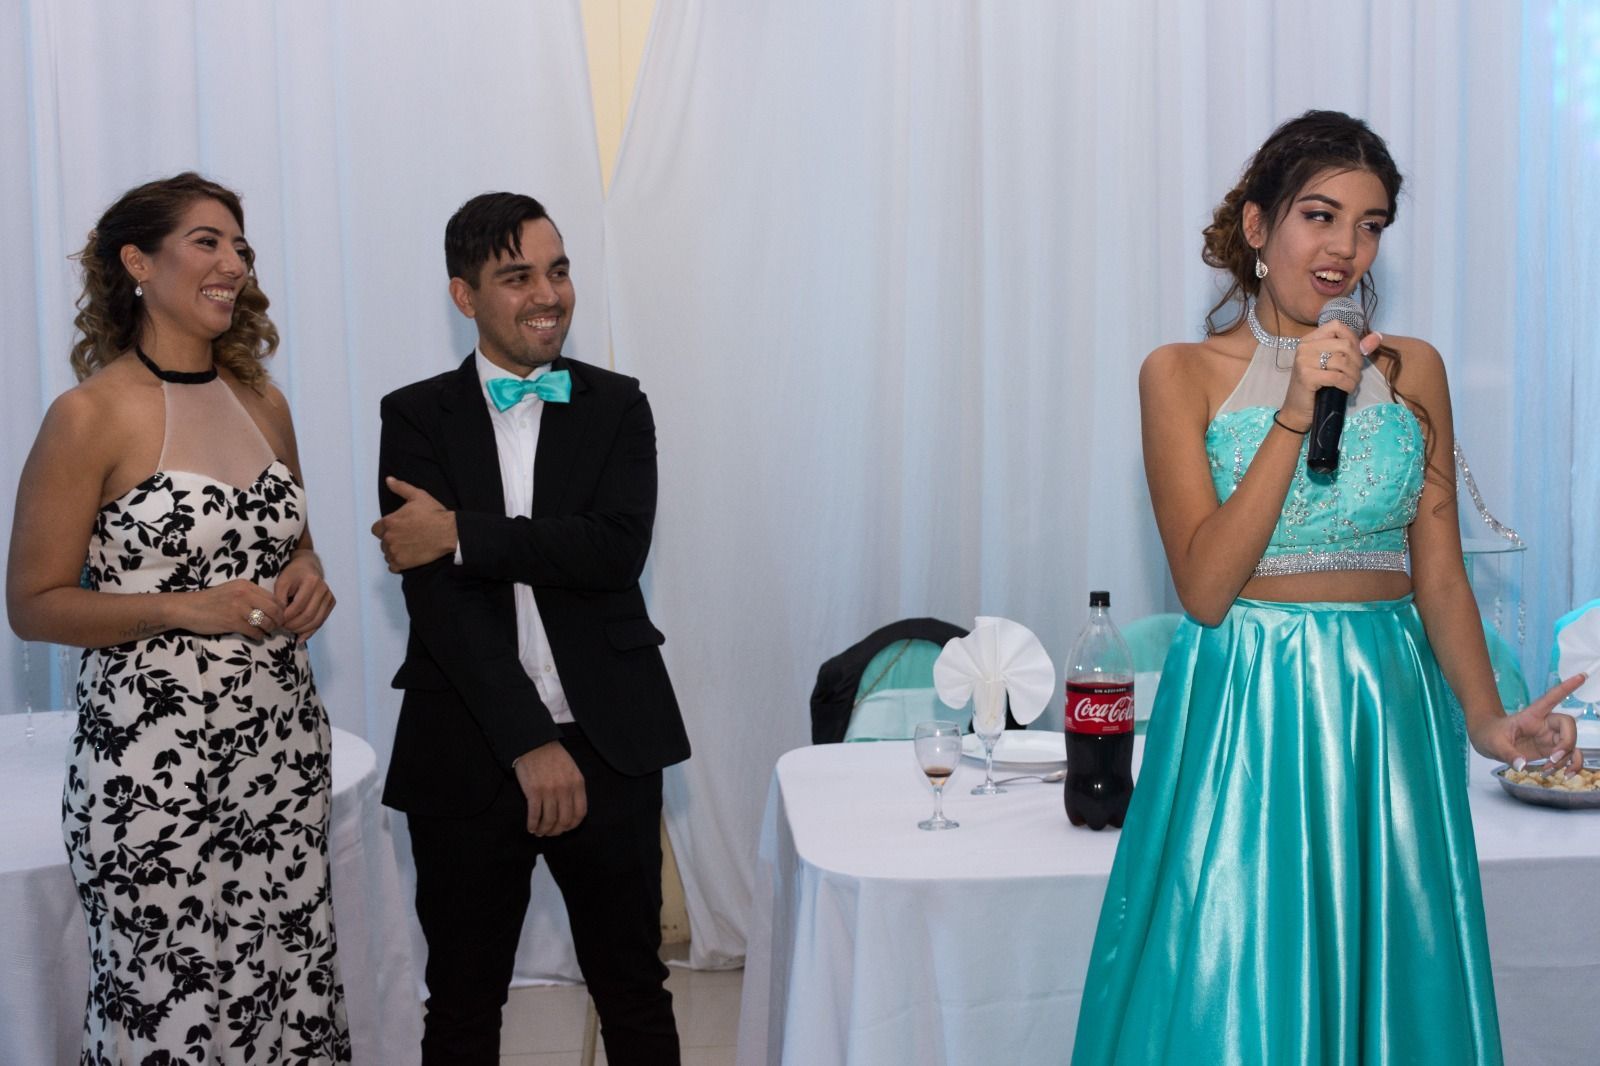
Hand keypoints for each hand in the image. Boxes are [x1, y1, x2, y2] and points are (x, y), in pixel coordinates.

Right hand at [173, 579, 283, 638]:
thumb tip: (270, 607)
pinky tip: (255, 636)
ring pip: (266, 622)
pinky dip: (258, 636)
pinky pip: (254, 632)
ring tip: (265, 632)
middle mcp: (245, 594)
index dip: (280, 609)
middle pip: (275, 610)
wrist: (187, 608)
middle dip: (278, 620)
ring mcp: (239, 608)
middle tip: (276, 626)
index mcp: (246, 585)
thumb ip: (250, 595)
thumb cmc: (210, 601)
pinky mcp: (233, 622)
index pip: (274, 597)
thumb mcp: (232, 590)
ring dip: (269, 629)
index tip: (278, 616)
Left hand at [276, 550, 335, 638]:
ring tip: (289, 631)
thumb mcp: (281, 582)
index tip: (276, 621)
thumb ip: (279, 599)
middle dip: (293, 625)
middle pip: (309, 615)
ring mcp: (330, 597)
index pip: (298, 606)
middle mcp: (324, 589)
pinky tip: (300, 639)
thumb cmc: (292, 575)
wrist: (308, 567)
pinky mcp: (331, 603)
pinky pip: (321, 621)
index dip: (286, 617)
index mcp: (312, 581)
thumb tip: (280, 618)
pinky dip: (310, 632)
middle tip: (282, 628)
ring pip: (316, 621)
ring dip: (301, 630)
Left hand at [370, 477, 457, 571]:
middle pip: (383, 542)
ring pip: (387, 554)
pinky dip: (398, 564)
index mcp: (389, 521)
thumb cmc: (434, 514)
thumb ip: (400, 488)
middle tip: (407, 538)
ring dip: (395, 552)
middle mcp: (389, 537)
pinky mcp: (402, 563)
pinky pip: (392, 566)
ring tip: (409, 547)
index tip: (398, 529)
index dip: (386, 529)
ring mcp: (395, 551)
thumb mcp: (418, 496)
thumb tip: (389, 480)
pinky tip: (408, 557)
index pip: (376, 529)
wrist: (449, 532)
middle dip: (392, 540)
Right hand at [512, 740, 587, 835]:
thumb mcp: (572, 770)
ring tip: (539, 831)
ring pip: (549, 820)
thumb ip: (574, 789)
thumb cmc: (553, 757)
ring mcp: (549, 791)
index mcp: (577, 784)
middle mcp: (565, 789)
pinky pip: (534, 815)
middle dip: (557, 831)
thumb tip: (571, 811)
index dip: (572, 825)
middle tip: (550, 832)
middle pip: (564, 820)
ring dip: (544, 830)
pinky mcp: (534, 792)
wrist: (534, 744)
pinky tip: (531, 827)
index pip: (580, 813)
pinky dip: (532, 824)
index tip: (565, 828)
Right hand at [1276, 324, 1381, 431]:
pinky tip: (1346, 390)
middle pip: (1344, 344)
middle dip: (1357, 361)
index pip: (1337, 326)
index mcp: (1309, 340)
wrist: (1297, 411)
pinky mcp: (1306, 376)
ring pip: (1343, 361)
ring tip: (1351, 383)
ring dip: (1354, 375)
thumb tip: (1377, 337)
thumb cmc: (1316, 387)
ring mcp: (1303, 361)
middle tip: (1354, 374)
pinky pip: (1337, 377)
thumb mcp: (1334, 365)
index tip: (1355, 355)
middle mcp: (1304, 347)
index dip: (1352, 338)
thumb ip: (1355, 349)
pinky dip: (1348, 385)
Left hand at [1470, 673, 1586, 770]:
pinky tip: (1564, 775)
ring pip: (1571, 744)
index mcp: (1532, 715)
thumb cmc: (1488, 734)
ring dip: (1567, 759)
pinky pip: (1570, 757)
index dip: (1567, 688)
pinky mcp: (1550, 750)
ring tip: (1549, 770)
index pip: (1552, 698)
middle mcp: (1545, 725)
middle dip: (1566, 743)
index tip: (1581, 676)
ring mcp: (1549, 738)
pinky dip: (1572, 766)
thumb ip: (1508, 754)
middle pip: (1569, 725)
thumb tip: (1522, 766)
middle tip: (1552, 759)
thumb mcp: (1493, 743)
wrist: (1486, 741)